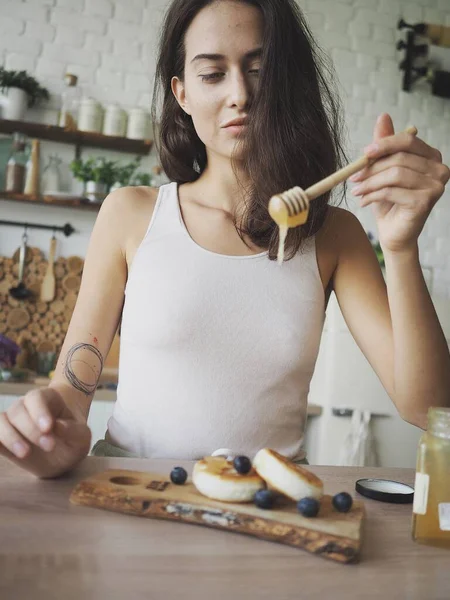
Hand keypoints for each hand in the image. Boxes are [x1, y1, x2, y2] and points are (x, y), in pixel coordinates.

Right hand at [0, 387, 90, 476]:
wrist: (63, 451)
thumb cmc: (73, 437)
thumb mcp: (81, 436)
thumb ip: (73, 431)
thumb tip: (58, 427)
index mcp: (46, 398)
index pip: (36, 398)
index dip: (39, 411)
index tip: (48, 428)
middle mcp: (25, 406)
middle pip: (18, 410)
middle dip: (32, 429)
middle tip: (49, 446)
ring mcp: (12, 421)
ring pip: (1, 422)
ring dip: (11, 437)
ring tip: (25, 453)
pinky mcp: (3, 438)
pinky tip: (4, 450)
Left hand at [349, 113, 449, 253]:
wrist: (394, 232)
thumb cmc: (389, 201)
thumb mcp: (384, 170)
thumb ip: (385, 146)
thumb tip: (383, 116)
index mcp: (431, 157)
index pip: (408, 140)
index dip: (385, 143)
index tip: (364, 153)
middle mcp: (439, 169)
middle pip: (400, 158)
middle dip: (372, 168)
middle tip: (353, 177)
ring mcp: (435, 186)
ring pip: (395, 175)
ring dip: (370, 183)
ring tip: (357, 191)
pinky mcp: (426, 202)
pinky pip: (392, 191)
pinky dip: (373, 195)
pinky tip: (364, 202)